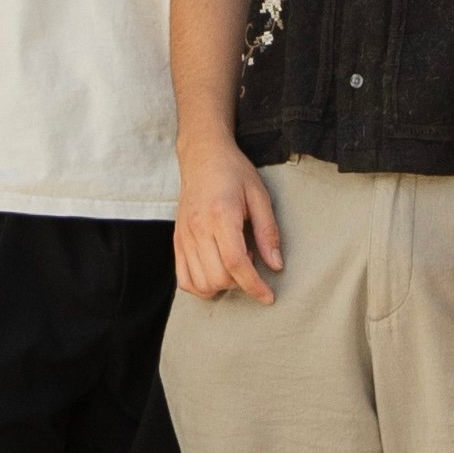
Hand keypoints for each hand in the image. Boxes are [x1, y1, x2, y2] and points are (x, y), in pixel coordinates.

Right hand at [174, 149, 283, 305]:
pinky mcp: (177, 240)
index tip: (268, 297)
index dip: (254, 285)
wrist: (202, 155)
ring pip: (200, 283)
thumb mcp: (259, 195)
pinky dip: (200, 286)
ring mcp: (184, 236)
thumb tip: (276, 265)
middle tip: (251, 262)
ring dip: (221, 285)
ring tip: (233, 264)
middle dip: (240, 283)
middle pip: (218, 277)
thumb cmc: (233, 172)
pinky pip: (183, 279)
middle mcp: (198, 228)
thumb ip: (268, 232)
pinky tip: (215, 274)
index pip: (236, 263)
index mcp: (221, 215)